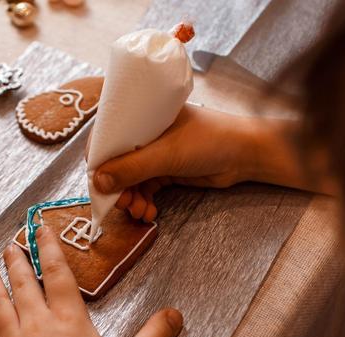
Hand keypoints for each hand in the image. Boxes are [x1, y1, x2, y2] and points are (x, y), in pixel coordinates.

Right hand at [90, 105, 309, 221]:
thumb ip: (131, 169)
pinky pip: (145, 188)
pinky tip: (149, 213)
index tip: (97, 183)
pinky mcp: (167, 170)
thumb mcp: (166, 155)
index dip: (98, 160)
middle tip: (123, 204)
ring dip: (131, 199)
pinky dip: (144, 202)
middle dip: (117, 187)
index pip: (106, 135)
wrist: (247, 154)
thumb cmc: (210, 140)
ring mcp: (155, 152)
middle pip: (116, 162)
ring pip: (131, 179)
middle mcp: (144, 132)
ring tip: (139, 212)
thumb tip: (98, 183)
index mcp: (141, 115)